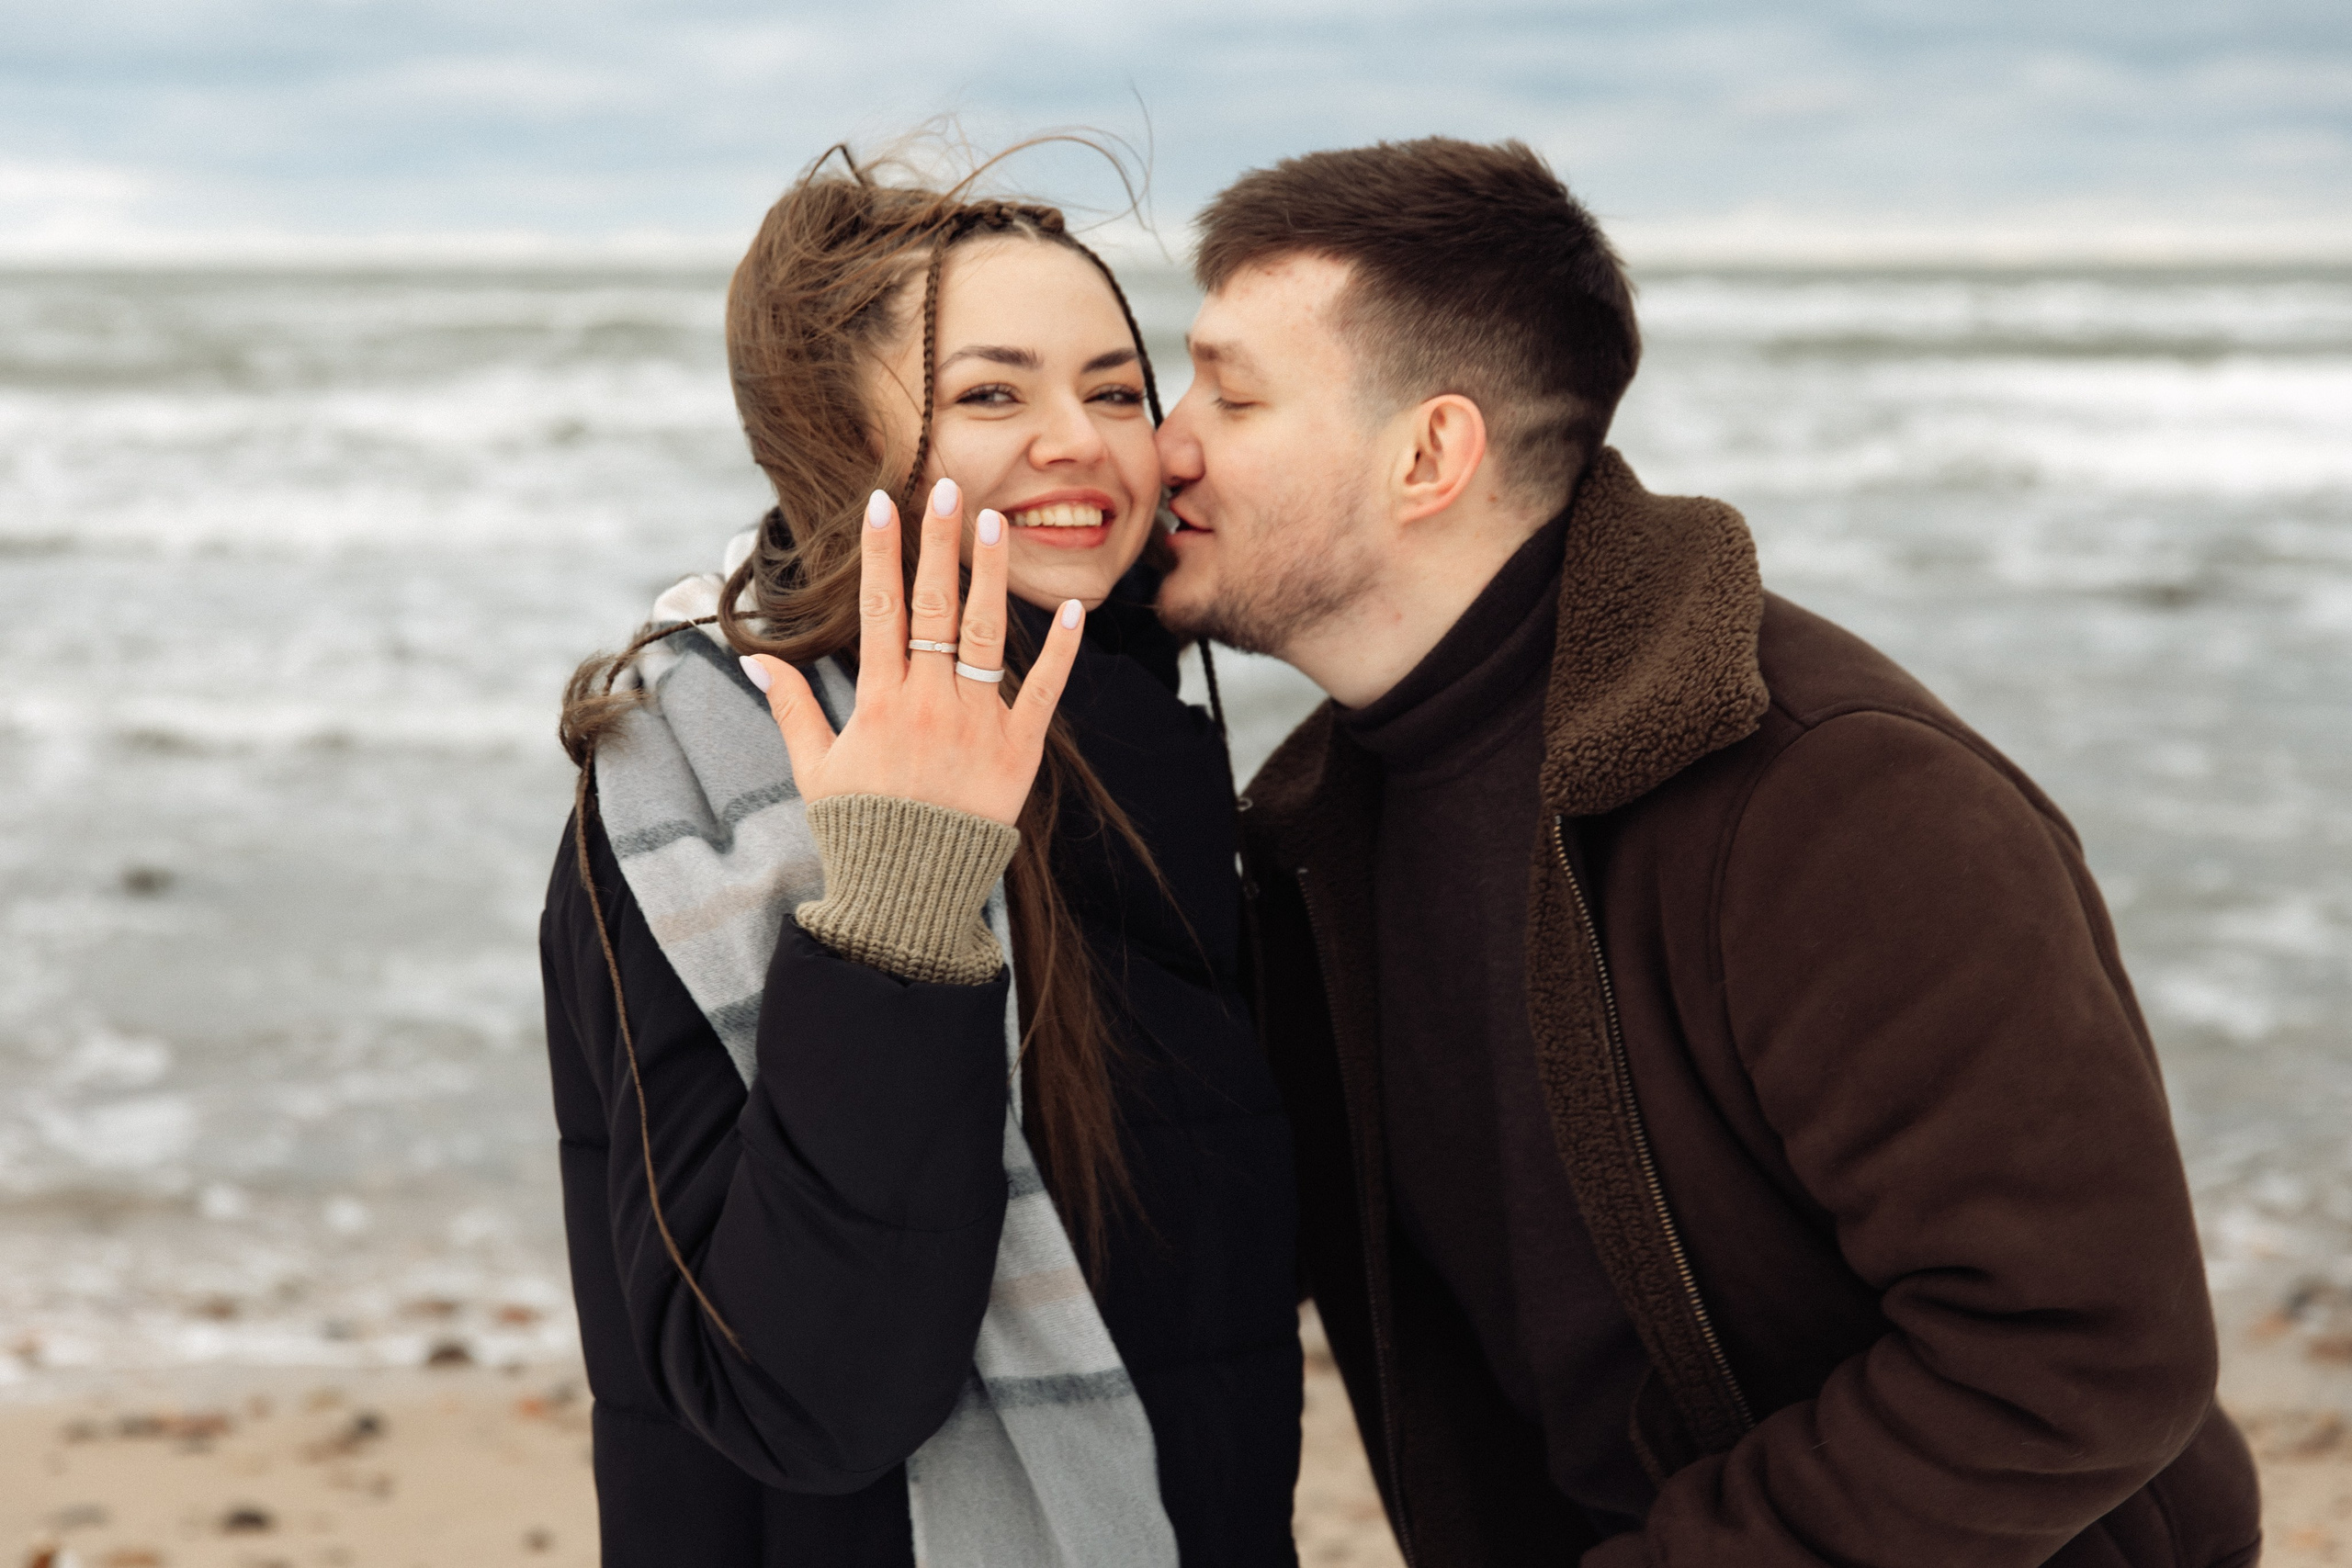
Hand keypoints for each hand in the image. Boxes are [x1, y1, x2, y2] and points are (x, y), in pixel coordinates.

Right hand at [742, 478, 1083, 827]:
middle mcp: (929, 702)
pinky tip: (1074, 606)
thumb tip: (755, 658)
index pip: (880, 609)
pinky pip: (1043, 691)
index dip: (880, 553)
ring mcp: (976, 723)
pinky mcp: (1018, 751)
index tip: (882, 504)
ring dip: (990, 575)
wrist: (909, 895)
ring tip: (995, 522)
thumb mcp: (814, 769)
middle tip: (947, 488)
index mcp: (878, 701)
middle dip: (938, 543)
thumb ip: (790, 707)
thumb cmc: (860, 830)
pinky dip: (1060, 650)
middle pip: (934, 606)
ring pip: (985, 635)